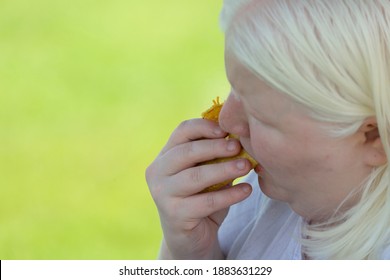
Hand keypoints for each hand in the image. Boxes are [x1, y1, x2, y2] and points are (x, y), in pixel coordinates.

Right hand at [145, 118, 252, 258]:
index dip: (204, 127)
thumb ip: (215, 156)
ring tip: (247, 166)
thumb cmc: (201, 198)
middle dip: (215, 147)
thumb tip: (239, 137)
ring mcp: (162, 194)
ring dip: (224, 169)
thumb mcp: (206, 172)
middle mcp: (157, 172)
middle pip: (186, 151)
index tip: (227, 130)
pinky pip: (206, 202)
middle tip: (239, 146)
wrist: (191, 237)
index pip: (181, 131)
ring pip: (196, 176)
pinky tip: (246, 190)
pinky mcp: (174, 214)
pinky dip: (229, 195)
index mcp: (165, 155)